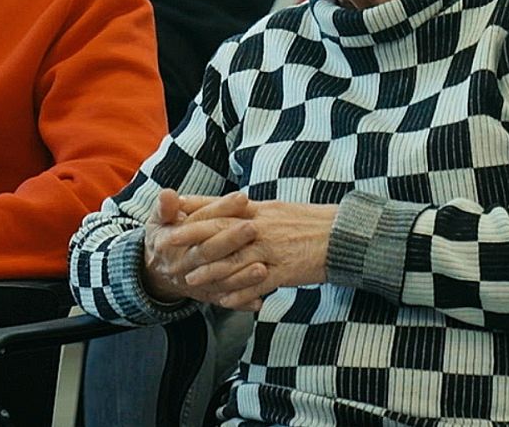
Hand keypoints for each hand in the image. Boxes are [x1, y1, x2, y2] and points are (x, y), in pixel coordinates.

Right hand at [142, 189, 255, 304]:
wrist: (157, 268)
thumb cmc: (166, 235)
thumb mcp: (159, 219)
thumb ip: (164, 207)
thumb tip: (167, 194)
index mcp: (173, 240)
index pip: (199, 223)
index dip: (220, 209)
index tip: (242, 197)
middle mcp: (185, 264)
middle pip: (209, 252)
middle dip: (232, 240)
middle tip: (254, 228)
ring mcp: (197, 282)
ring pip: (219, 280)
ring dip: (241, 277)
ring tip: (263, 269)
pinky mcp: (207, 296)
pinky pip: (224, 301)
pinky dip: (242, 302)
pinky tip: (258, 301)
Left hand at [178, 198, 337, 311]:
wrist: (343, 236)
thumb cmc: (311, 223)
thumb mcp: (278, 209)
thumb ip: (253, 211)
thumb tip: (232, 207)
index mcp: (260, 210)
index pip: (221, 207)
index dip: (195, 211)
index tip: (173, 213)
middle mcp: (262, 227)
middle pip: (220, 231)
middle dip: (191, 239)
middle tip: (166, 246)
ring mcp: (272, 249)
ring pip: (235, 261)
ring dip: (210, 272)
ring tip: (190, 282)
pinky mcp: (284, 271)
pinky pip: (257, 284)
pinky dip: (240, 294)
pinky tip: (224, 302)